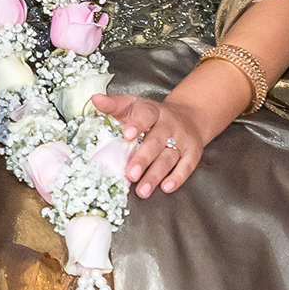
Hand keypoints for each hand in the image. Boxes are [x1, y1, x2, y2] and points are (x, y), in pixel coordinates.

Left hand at [89, 93, 209, 197]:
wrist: (189, 116)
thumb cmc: (151, 115)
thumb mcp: (133, 105)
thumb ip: (114, 105)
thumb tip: (95, 99)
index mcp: (152, 111)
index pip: (145, 115)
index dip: (137, 125)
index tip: (126, 135)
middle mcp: (169, 124)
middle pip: (155, 142)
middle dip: (143, 159)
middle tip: (130, 174)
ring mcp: (182, 139)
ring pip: (169, 158)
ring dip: (155, 175)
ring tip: (142, 190)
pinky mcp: (193, 152)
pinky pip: (187, 166)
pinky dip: (177, 178)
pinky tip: (166, 187)